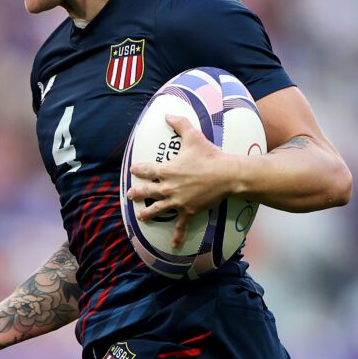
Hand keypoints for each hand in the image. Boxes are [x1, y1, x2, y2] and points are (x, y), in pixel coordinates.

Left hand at [127, 114, 237, 248]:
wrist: (227, 175)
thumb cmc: (209, 155)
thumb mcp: (193, 136)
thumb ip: (179, 124)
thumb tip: (168, 114)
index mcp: (167, 170)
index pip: (147, 169)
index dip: (139, 169)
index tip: (133, 170)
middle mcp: (169, 187)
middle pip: (148, 191)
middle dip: (138, 193)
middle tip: (130, 195)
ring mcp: (178, 201)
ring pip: (159, 209)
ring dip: (149, 213)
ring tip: (141, 216)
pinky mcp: (190, 210)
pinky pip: (182, 225)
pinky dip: (178, 235)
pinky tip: (174, 244)